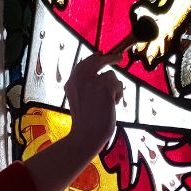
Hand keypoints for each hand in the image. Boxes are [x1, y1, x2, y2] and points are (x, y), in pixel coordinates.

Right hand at [25, 53, 121, 190]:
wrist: (86, 135)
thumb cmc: (85, 123)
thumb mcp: (80, 101)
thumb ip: (87, 87)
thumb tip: (105, 75)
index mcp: (71, 83)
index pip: (83, 64)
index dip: (94, 59)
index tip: (101, 55)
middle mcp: (79, 78)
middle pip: (96, 61)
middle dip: (109, 58)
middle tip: (119, 58)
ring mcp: (92, 81)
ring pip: (110, 76)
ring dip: (114, 88)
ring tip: (110, 103)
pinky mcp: (105, 86)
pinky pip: (117, 84)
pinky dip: (118, 95)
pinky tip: (112, 105)